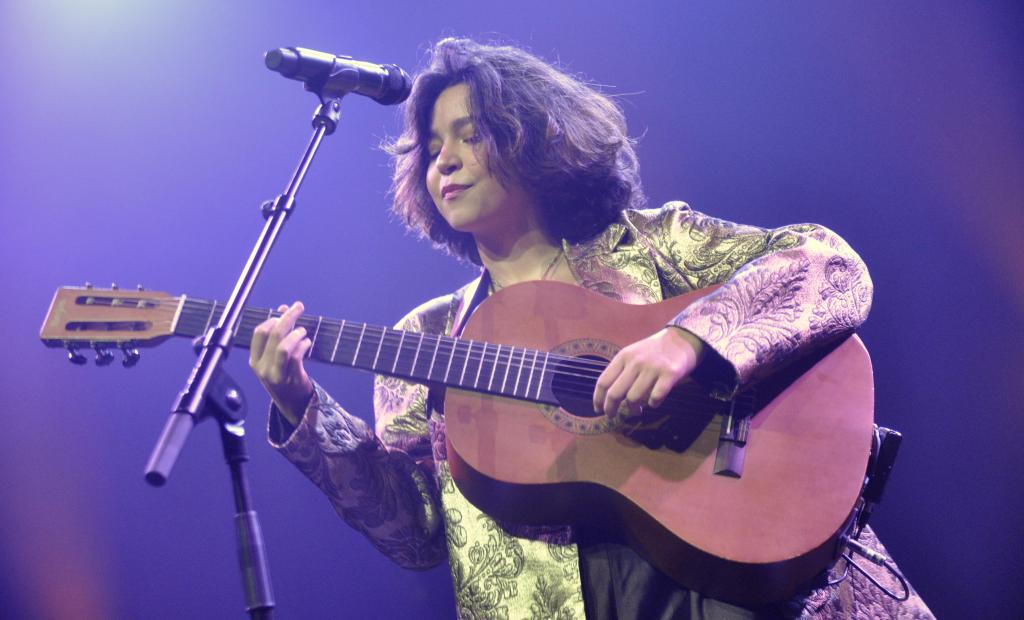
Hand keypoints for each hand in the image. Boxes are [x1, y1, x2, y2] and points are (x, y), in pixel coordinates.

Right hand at [249, 301, 314, 425]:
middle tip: (299, 307)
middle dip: (288, 317)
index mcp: (255, 361)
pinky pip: (297, 357)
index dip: (273, 319)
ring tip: (303, 331)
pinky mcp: (292, 379)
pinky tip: (307, 343)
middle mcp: (263, 368)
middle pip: (274, 335)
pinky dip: (303, 345)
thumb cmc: (283, 376)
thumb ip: (277, 334)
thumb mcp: (274, 358)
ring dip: (296, 333)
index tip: (283, 312)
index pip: (259, 333)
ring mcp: (277, 375)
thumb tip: (284, 308)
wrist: (292, 405)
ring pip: (284, 346)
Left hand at [593, 327, 704, 417]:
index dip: (598, 399)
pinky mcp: (670, 374)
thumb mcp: (634, 354)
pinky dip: (653, 404)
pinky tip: (654, 403)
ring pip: (633, 398)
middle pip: (615, 393)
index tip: (598, 409)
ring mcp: (652, 368)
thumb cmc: (655, 350)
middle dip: (611, 409)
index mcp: (623, 356)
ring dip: (633, 409)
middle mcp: (635, 362)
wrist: (683, 338)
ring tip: (637, 410)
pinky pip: (655, 397)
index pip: (603, 381)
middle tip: (613, 416)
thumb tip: (610, 398)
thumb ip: (622, 371)